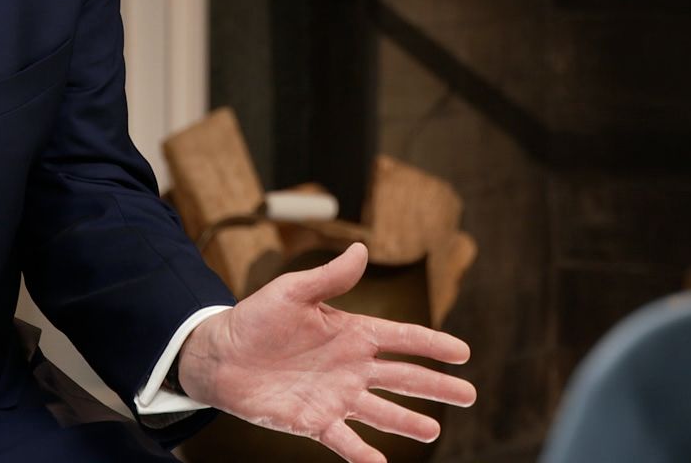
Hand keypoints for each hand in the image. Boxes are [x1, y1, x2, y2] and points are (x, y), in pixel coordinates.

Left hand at [176, 243, 474, 462]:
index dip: (432, 344)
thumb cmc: (257, 318)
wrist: (221, 355)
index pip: (402, 338)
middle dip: (436, 386)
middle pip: (403, 377)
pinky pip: (344, 440)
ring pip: (381, 411)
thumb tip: (362, 249)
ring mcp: (336, 396)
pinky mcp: (314, 421)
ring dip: (407, 421)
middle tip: (469, 394)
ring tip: (434, 430)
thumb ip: (329, 277)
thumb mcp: (293, 291)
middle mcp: (352, 367)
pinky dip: (362, 454)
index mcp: (352, 332)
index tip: (463, 352)